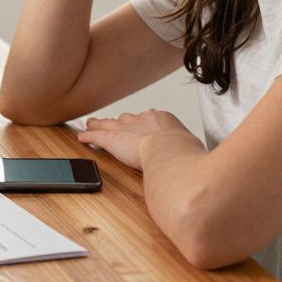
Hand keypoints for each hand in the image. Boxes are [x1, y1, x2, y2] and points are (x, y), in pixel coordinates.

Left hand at [77, 109, 204, 170]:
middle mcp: (143, 119)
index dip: (143, 125)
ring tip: (92, 123)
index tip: (142, 129)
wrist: (168, 150)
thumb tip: (198, 163)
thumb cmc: (184, 152)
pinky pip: (97, 136)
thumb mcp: (192, 149)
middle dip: (120, 121)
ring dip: (100, 124)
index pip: (150, 120)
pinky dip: (89, 136)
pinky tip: (82, 137)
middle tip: (115, 122)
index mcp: (163, 120)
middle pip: (127, 118)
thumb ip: (190, 153)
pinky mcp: (112, 138)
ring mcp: (126, 127)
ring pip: (109, 123)